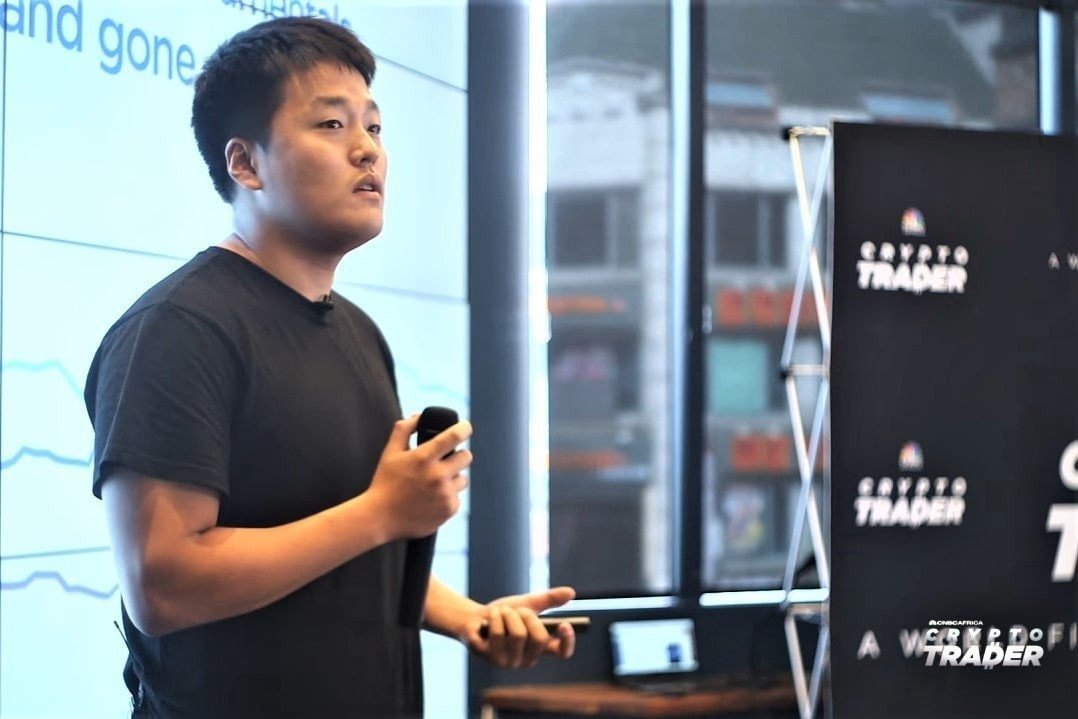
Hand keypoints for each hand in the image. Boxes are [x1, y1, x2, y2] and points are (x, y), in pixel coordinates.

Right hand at [366, 414, 472, 540]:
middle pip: (466, 457)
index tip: (465, 427)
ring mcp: (445, 494)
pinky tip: (432, 499)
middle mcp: (438, 475)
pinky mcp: (448, 510)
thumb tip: (418, 416)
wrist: (380, 517)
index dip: (464, 428)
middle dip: (457, 456)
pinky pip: (457, 497)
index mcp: (424, 458)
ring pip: (463, 479)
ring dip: (453, 478)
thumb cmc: (385, 482)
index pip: (454, 436)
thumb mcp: (390, 452)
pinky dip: (448, 497)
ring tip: (435, 483)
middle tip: (446, 460)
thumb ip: (404, 430)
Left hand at [462, 587, 576, 667]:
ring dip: (508, 616)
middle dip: (527, 617)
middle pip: (539, 638)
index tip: (565, 624)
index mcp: (540, 647)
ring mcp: (510, 662)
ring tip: (500, 614)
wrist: (473, 618)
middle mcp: (528, 659)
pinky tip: (488, 621)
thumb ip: (548, 600)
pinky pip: (499, 633)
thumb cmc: (503, 614)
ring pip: (519, 635)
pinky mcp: (492, 659)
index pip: (562, 652)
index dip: (567, 641)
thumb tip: (571, 593)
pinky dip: (495, 618)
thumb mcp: (527, 604)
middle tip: (516, 611)